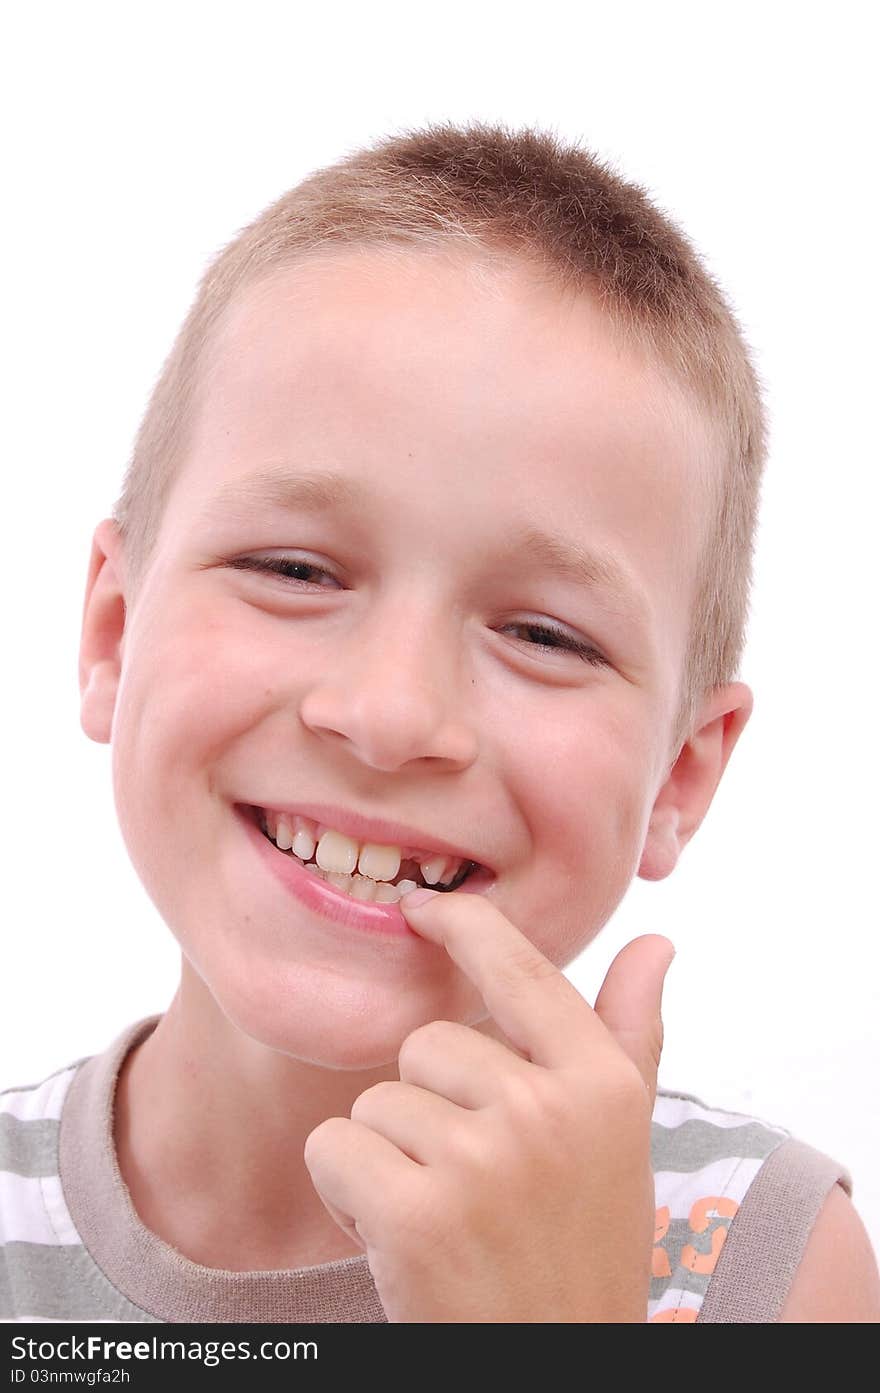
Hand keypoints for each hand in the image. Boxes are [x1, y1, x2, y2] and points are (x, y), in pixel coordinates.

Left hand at [303, 889, 673, 1322]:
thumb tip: (656, 941)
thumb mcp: (621, 1143)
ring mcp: (482, 1160)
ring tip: (443, 1218)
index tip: (423, 909)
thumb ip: (631, 1035)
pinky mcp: (416, 1212)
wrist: (554, 1368)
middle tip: (472, 1186)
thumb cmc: (580, 1249)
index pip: (522, 970)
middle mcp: (547, 1110)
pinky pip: (335, 1147)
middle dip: (429, 1109)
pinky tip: (397, 1241)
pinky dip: (345, 1194)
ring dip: (388, 1158)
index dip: (466, 926)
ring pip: (376, 1102)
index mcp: (601, 1083)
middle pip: (426, 1046)